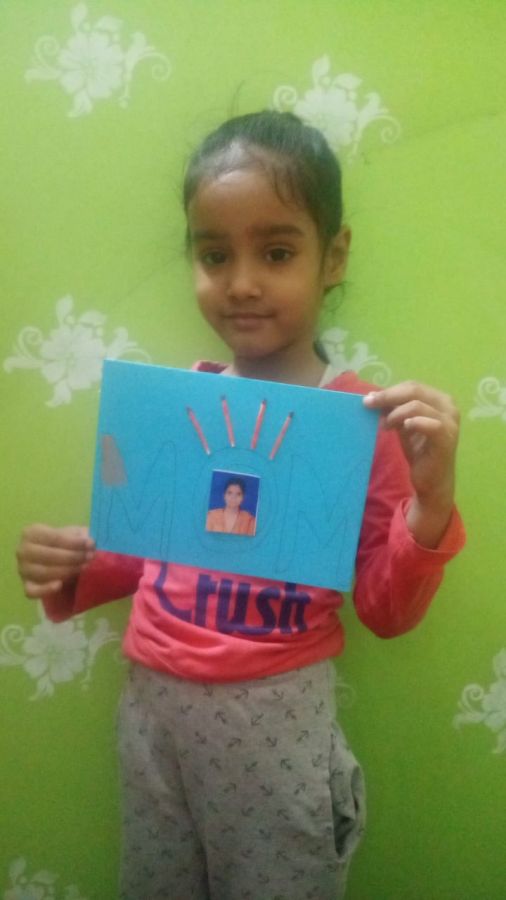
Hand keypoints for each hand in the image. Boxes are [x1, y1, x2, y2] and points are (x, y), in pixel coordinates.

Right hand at [17, 524, 94, 598]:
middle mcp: (23, 550)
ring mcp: (23, 569)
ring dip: (67, 571)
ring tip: (84, 567)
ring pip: (44, 573)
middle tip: (90, 557)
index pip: (54, 537)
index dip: (74, 542)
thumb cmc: (63, 543)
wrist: (55, 557)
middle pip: (48, 555)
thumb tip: (90, 543)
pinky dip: (45, 589)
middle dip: (72, 557)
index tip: (90, 544)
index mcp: (31, 533)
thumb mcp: (71, 534)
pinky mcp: (26, 585)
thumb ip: (81, 537)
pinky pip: (32, 591)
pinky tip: (60, 585)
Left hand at [363, 382, 459, 546]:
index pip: (412, 386)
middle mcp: (448, 407)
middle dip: (388, 396)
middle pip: (415, 391)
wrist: (432, 480)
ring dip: (396, 413)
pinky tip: (404, 427)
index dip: (389, 390)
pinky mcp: (447, 438)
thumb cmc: (419, 450)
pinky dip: (414, 422)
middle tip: (368, 404)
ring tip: (386, 425)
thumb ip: (393, 410)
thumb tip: (373, 397)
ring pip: (418, 405)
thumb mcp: (403, 425)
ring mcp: (450, 422)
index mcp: (440, 400)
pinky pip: (430, 424)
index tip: (369, 399)